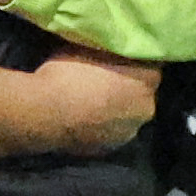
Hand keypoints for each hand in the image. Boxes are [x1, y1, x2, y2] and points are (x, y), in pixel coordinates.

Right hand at [23, 49, 163, 154]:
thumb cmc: (69, 72)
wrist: (45, 112)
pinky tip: (83, 119)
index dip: (134, 61)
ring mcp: (128, 133)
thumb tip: (112, 47)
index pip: (151, 64)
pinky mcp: (108, 150)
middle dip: (127, 88)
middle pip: (141, 93)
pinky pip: (108, 133)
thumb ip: (110, 48)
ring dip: (114, 110)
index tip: (119, 57)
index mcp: (149, 78)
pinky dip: (100, 127)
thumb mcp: (91, 46)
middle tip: (104, 80)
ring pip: (125, 116)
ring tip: (91, 102)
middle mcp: (147, 107)